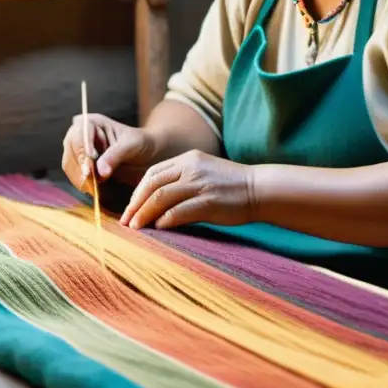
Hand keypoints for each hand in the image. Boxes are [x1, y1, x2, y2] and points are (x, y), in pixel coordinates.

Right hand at [61, 113, 158, 193]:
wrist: (144, 154)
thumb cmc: (139, 143)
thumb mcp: (130, 145)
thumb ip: (114, 156)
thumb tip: (100, 173)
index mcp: (91, 122)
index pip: (79, 135)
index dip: (82, 152)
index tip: (88, 169)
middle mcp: (80, 134)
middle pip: (70, 150)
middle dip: (80, 168)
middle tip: (91, 183)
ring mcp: (77, 150)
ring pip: (69, 164)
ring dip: (79, 178)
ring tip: (94, 188)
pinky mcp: (80, 165)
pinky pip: (74, 175)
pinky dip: (81, 183)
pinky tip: (92, 189)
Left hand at [119, 150, 255, 229]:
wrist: (260, 189)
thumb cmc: (231, 187)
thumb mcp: (203, 174)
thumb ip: (181, 182)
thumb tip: (156, 204)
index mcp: (188, 159)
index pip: (153, 173)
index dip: (137, 192)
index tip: (130, 208)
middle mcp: (191, 168)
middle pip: (152, 184)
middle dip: (135, 204)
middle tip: (126, 221)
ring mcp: (200, 183)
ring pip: (161, 197)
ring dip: (144, 214)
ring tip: (136, 228)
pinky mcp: (209, 201)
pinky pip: (179, 211)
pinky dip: (165, 220)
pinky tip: (158, 228)